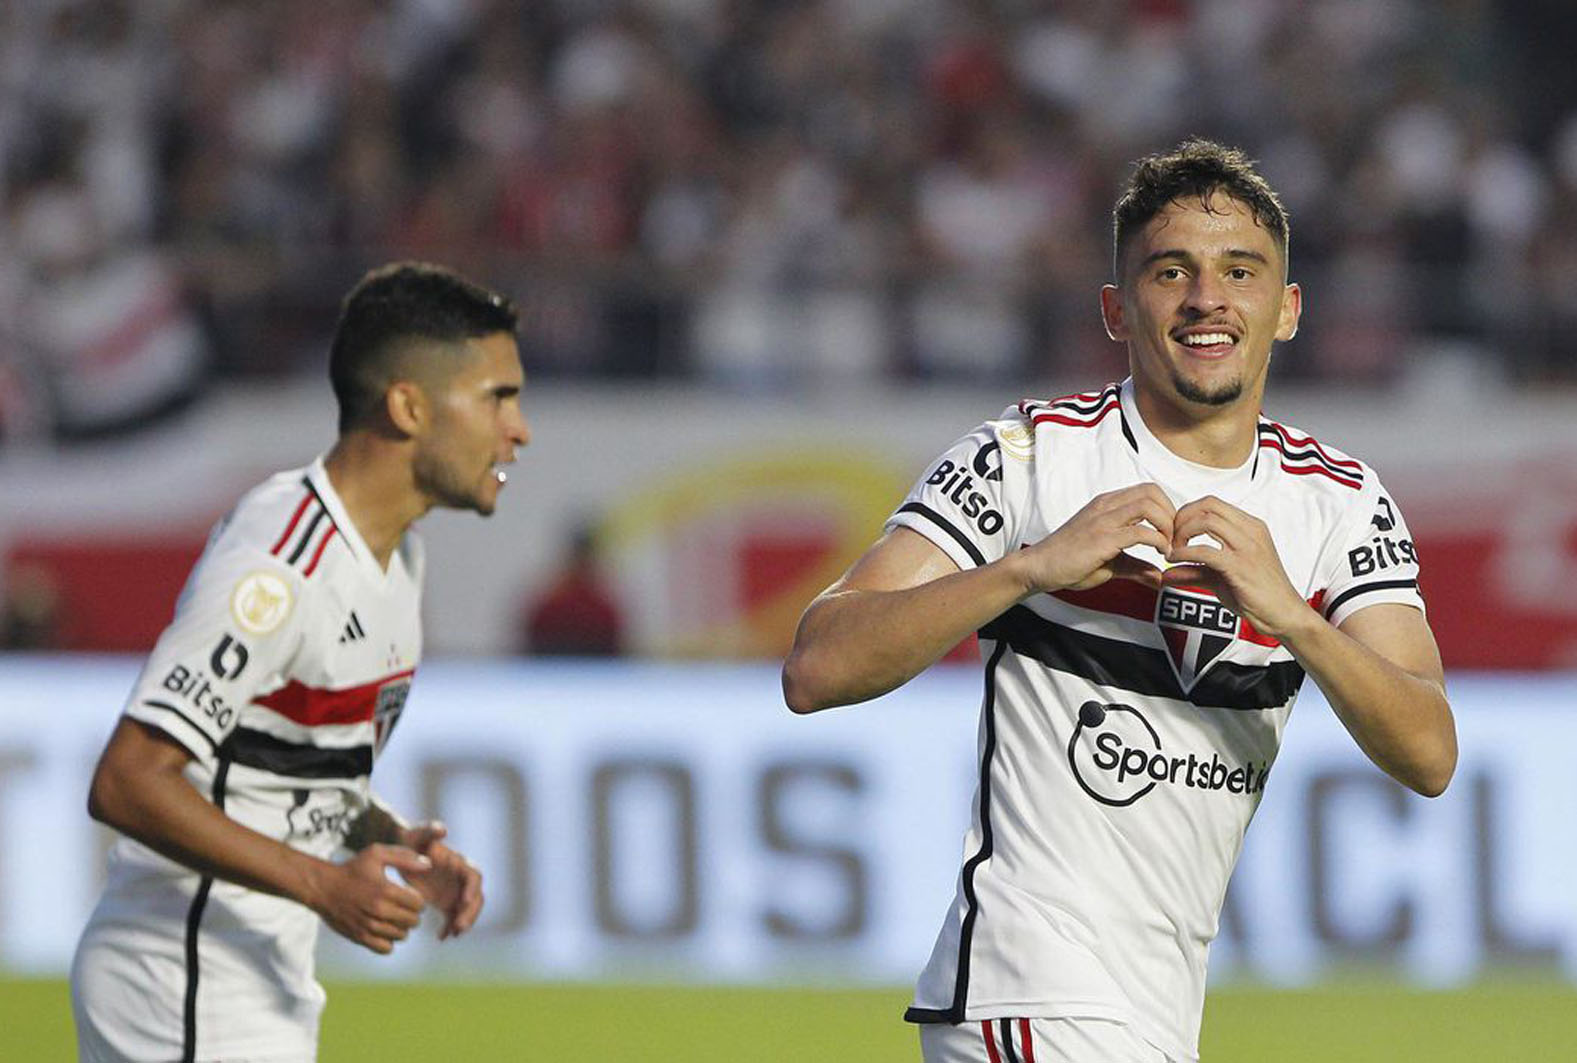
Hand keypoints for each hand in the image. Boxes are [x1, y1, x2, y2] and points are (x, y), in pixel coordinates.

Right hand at [312, 844, 427, 954]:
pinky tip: (384, 929)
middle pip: (413, 922)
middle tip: (403, 907)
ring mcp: (369, 927)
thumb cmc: (352, 869)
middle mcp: (378, 911)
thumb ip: (405, 857)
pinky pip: (386, 949)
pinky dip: (389, 941)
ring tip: (393, 917)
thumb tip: (428, 864)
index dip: (418, 900)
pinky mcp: (360, 938)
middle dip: (412, 914)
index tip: (410, 896)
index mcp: (385, 890)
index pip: (419, 905)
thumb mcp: (377, 854)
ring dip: (401, 927)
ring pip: (401, 936)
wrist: (323, 887)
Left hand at [399, 821, 483, 939]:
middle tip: (460, 926)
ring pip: (468, 910)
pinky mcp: (447, 903)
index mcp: (458, 862)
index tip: (464, 900)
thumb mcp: (416, 835)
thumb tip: (443, 830)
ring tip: (455, 934)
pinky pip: (454, 918)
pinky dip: (451, 928)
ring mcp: (455, 891)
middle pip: (476, 897)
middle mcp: (461, 878)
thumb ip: (428, 831)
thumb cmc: (409, 841)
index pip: (474, 876)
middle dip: (471, 912)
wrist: (401, 854)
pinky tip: (442, 937)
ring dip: (464, 922)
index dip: (472, 888)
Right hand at [1019, 484, 1173, 592]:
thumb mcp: (1110, 563)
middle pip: (1152, 492)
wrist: (1039, 567)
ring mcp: (1103, 520)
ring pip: (1149, 505)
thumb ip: (1136, 566)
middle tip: (1173, 539)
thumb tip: (1158, 576)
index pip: (1147, 490)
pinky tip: (1158, 556)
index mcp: (1106, 505)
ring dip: (1166, 525)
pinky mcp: (1102, 538)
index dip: (1166, 509)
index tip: (1170, 534)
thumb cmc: (1068, 562)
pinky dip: (1158, 542)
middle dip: (1171, 515)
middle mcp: (1106, 506)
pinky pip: (1140, 531)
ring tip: (1167, 547)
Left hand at [1162, 495, 1312, 637]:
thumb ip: (1194, 570)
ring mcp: (1247, 547)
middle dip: (1182, 518)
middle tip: (1171, 538)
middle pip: (1208, 505)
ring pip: (1206, 521)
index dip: (1187, 513)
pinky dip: (1184, 553)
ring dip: (1182, 533)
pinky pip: (1206, 551)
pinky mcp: (1241, 566)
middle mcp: (1250, 531)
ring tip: (1173, 550)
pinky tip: (1175, 561)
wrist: (1284, 614)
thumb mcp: (1221, 577)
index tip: (1175, 531)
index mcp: (1250, 527)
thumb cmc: (1258, 594)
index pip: (1212, 503)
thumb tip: (1167, 573)